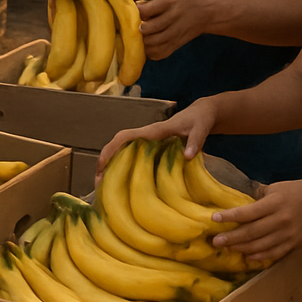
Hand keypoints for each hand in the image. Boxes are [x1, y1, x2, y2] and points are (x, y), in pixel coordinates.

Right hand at [95, 98, 218, 182]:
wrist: (202, 113)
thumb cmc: (200, 120)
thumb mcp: (201, 129)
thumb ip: (195, 141)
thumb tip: (186, 156)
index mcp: (153, 131)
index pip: (125, 137)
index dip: (111, 149)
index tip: (101, 165)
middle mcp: (146, 136)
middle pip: (117, 145)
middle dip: (105, 162)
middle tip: (99, 184)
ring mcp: (148, 142)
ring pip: (123, 152)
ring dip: (112, 167)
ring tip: (106, 188)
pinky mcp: (152, 148)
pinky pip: (133, 157)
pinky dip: (125, 168)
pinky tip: (124, 184)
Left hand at [123, 0, 211, 58]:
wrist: (207, 11)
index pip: (147, 0)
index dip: (133, 1)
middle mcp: (173, 12)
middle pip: (148, 24)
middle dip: (136, 24)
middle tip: (130, 22)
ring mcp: (176, 29)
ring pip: (152, 40)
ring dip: (141, 39)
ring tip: (136, 33)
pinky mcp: (177, 43)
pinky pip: (159, 51)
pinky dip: (149, 50)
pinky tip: (145, 44)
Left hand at [211, 178, 301, 262]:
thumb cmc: (297, 191)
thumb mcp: (276, 187)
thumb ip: (258, 196)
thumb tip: (240, 204)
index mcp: (275, 203)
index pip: (248, 212)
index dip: (230, 216)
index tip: (214, 218)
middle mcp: (280, 220)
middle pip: (252, 232)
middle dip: (231, 238)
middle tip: (215, 241)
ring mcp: (288, 234)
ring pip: (261, 246)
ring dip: (242, 248)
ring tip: (227, 248)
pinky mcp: (294, 243)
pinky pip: (274, 253)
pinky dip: (259, 256)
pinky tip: (247, 256)